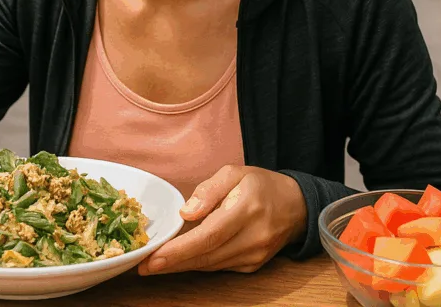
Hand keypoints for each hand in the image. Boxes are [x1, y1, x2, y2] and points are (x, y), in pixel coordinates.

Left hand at [137, 165, 306, 274]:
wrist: (296, 206)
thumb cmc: (261, 185)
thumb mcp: (235, 172)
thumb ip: (208, 190)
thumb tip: (185, 214)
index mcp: (246, 209)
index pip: (208, 235)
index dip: (179, 250)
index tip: (154, 257)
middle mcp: (252, 237)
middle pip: (206, 256)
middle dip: (172, 263)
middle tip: (143, 266)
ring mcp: (254, 255)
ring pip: (211, 265)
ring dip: (182, 266)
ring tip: (156, 264)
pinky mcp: (253, 265)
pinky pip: (219, 267)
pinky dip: (199, 263)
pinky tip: (182, 259)